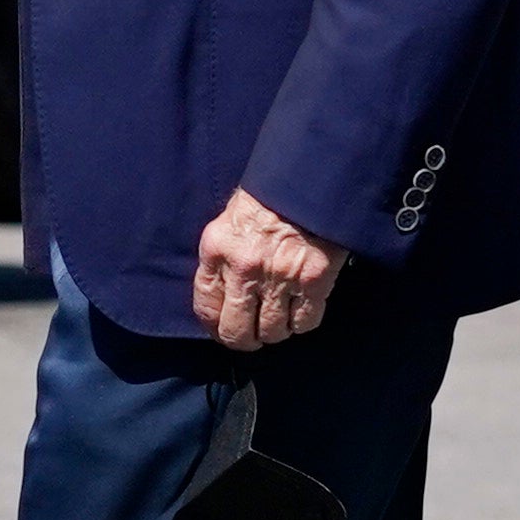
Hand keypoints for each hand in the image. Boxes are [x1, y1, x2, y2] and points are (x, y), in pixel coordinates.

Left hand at [193, 187, 337, 351]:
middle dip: (245, 340)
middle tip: (254, 336)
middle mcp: (243, 268)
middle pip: (236, 331)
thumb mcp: (230, 220)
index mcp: (216, 249)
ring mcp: (279, 277)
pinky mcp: (313, 280)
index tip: (223, 330)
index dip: (214, 327)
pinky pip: (305, 322)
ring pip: (272, 331)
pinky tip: (303, 310)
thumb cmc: (270, 196)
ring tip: (281, 320)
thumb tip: (224, 295)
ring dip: (277, 331)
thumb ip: (222, 258)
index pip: (205, 306)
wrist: (310, 178)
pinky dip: (304, 323)